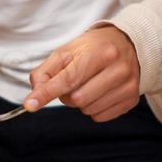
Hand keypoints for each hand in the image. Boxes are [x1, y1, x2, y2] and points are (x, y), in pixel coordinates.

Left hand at [23, 24, 140, 122]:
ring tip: (88, 85)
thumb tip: (35, 92)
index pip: (68, 79)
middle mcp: (118, 70)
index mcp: (100, 53)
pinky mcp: (131, 100)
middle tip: (72, 82)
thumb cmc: (94, 47)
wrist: (128, 44)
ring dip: (80, 102)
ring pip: (88, 110)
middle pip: (77, 99)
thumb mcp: (67, 51)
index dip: (47, 93)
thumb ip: (47, 71)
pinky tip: (99, 93)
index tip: (30, 104)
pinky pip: (100, 117)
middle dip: (67, 95)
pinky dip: (93, 109)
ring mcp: (127, 86)